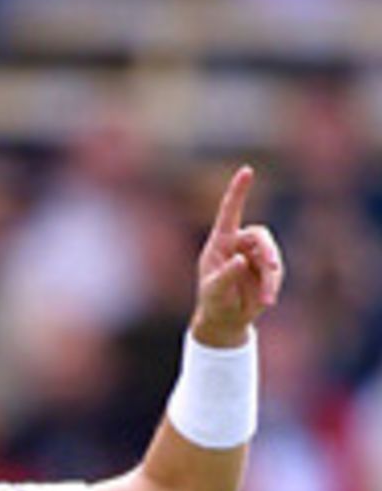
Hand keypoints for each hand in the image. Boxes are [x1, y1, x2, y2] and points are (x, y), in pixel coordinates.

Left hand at [192, 165, 283, 346]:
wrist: (226, 320)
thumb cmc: (214, 302)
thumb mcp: (214, 292)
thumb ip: (226, 276)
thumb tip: (241, 260)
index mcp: (221, 243)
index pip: (230, 212)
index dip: (238, 192)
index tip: (247, 171)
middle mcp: (239, 244)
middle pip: (259, 236)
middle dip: (268, 250)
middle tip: (273, 266)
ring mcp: (255, 255)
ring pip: (271, 255)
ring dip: (270, 276)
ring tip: (266, 299)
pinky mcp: (267, 268)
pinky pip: (275, 272)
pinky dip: (272, 286)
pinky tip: (267, 302)